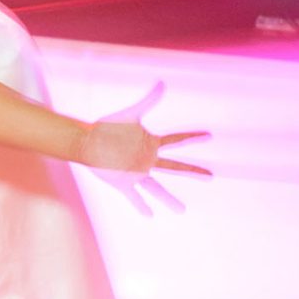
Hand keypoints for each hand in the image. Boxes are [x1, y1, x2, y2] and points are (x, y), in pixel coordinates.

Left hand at [74, 82, 210, 214]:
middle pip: (175, 167)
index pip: (177, 140)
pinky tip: (149, 215)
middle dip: (193, 172)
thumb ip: (147, 100)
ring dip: (169, 200)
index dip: (193, 137)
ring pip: (157, 188)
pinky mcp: (123, 183)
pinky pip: (134, 197)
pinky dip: (140, 206)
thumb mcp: (130, 113)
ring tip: (181, 210)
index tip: (210, 135)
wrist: (87, 143)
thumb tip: (162, 83)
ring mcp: (137, 173)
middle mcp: (147, 160)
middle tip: (211, 176)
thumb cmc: (107, 127)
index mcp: (151, 143)